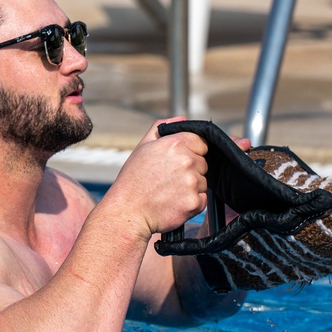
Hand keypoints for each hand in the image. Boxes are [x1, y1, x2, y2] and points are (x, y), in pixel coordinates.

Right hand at [105, 118, 209, 239]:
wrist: (127, 212)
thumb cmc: (133, 180)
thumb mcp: (143, 147)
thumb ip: (163, 128)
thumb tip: (182, 119)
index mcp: (175, 144)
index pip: (202, 142)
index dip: (192, 151)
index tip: (178, 161)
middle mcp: (186, 161)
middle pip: (204, 163)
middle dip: (191, 169)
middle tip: (169, 178)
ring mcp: (192, 182)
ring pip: (204, 181)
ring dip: (192, 187)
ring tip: (169, 191)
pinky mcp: (195, 202)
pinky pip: (203, 199)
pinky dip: (192, 202)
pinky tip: (174, 202)